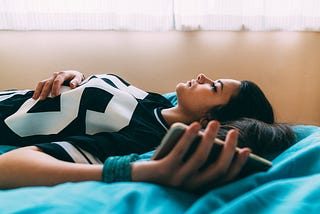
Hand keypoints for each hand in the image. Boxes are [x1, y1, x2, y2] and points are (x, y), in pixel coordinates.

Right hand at [32, 70, 84, 99]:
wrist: (74, 75)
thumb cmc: (76, 78)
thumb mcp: (78, 78)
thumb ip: (76, 82)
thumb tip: (72, 85)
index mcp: (63, 74)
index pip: (57, 81)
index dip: (55, 88)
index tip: (54, 96)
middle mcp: (55, 75)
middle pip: (48, 82)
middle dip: (45, 91)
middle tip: (42, 99)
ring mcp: (51, 77)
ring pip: (42, 83)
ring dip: (38, 90)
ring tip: (35, 98)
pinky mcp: (49, 81)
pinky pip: (41, 85)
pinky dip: (38, 90)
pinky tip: (35, 97)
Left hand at [131, 121, 249, 192]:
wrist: (139, 179)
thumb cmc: (167, 169)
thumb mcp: (186, 168)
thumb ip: (200, 160)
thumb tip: (216, 141)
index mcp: (199, 187)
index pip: (224, 178)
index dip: (238, 164)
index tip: (247, 149)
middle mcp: (192, 186)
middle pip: (217, 168)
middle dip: (229, 149)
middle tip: (235, 132)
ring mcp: (178, 179)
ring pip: (200, 158)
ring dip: (210, 138)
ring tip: (215, 123)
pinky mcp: (165, 170)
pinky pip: (180, 152)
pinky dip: (189, 137)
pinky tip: (194, 126)